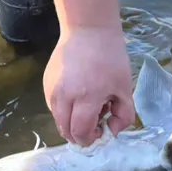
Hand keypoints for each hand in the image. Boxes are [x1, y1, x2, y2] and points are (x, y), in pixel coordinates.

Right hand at [44, 27, 135, 145]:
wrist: (89, 30)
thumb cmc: (111, 58)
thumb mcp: (125, 88)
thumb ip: (123, 116)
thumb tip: (111, 131)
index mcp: (86, 98)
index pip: (80, 132)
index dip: (90, 139)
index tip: (100, 131)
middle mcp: (64, 96)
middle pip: (65, 130)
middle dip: (79, 135)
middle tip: (94, 123)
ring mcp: (52, 88)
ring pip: (57, 119)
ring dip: (71, 122)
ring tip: (86, 105)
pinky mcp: (46, 81)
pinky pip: (52, 105)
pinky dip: (64, 109)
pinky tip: (77, 95)